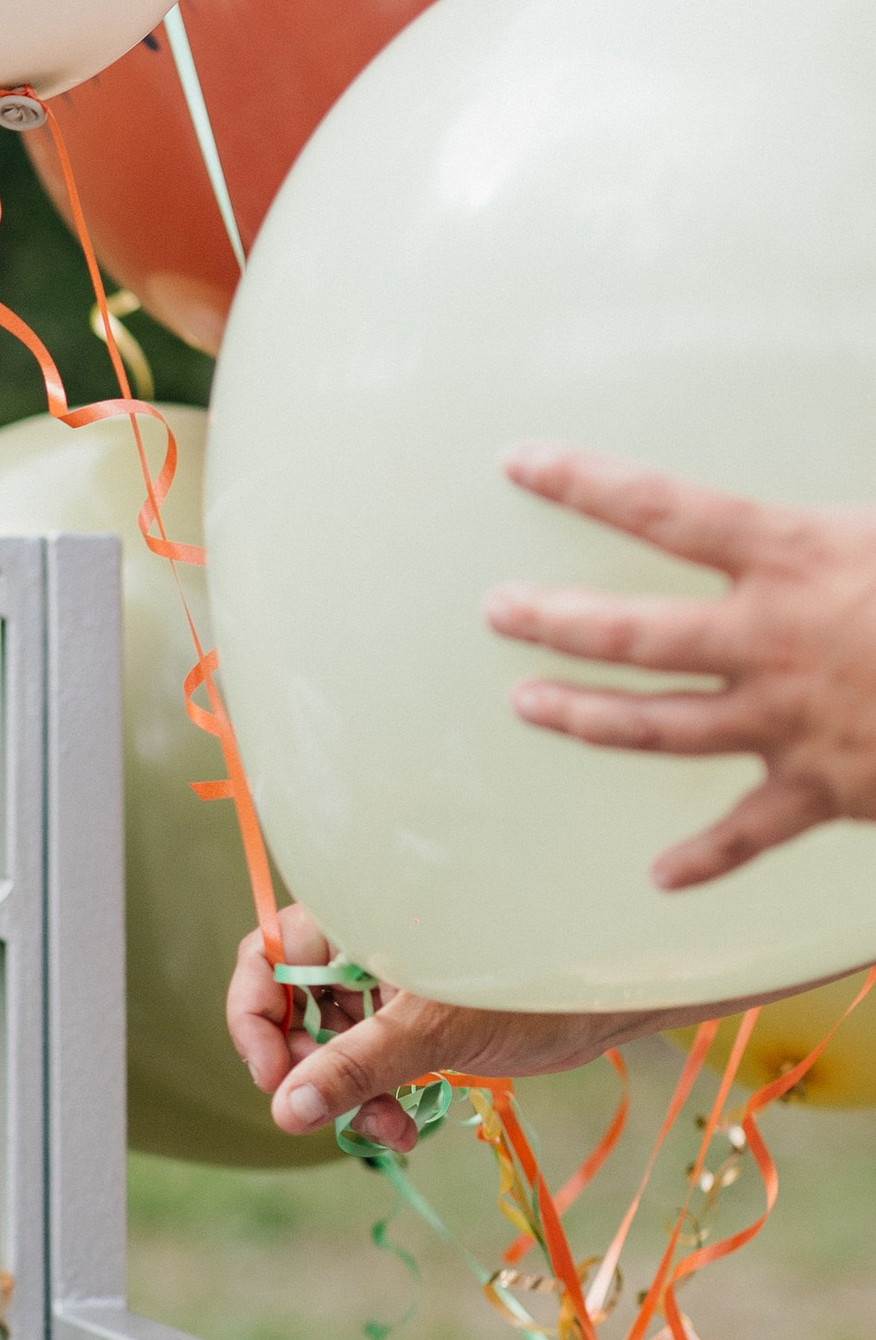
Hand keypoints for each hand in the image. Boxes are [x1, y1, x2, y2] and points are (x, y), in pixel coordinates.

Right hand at [228, 913, 637, 1150]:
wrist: (615, 995)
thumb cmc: (531, 988)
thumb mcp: (433, 1033)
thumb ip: (353, 1069)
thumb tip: (283, 1113)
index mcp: (356, 918)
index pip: (264, 960)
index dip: (255, 1023)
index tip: (276, 1084)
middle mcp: (364, 945)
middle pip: (293, 1010)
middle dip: (311, 1075)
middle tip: (338, 1122)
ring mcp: (390, 983)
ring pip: (333, 1044)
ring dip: (350, 1097)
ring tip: (392, 1134)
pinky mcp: (417, 1017)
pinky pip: (372, 1060)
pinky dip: (381, 1097)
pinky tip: (408, 1129)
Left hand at [488, 450, 875, 887]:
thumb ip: (847, 512)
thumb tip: (825, 482)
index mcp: (797, 555)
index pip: (662, 508)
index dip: (584, 481)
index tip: (518, 461)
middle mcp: (772, 639)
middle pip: (632, 632)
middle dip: (555, 619)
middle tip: (498, 609)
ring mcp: (787, 721)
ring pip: (658, 726)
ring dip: (586, 718)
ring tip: (528, 705)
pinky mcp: (821, 791)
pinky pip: (747, 834)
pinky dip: (703, 859)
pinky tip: (659, 877)